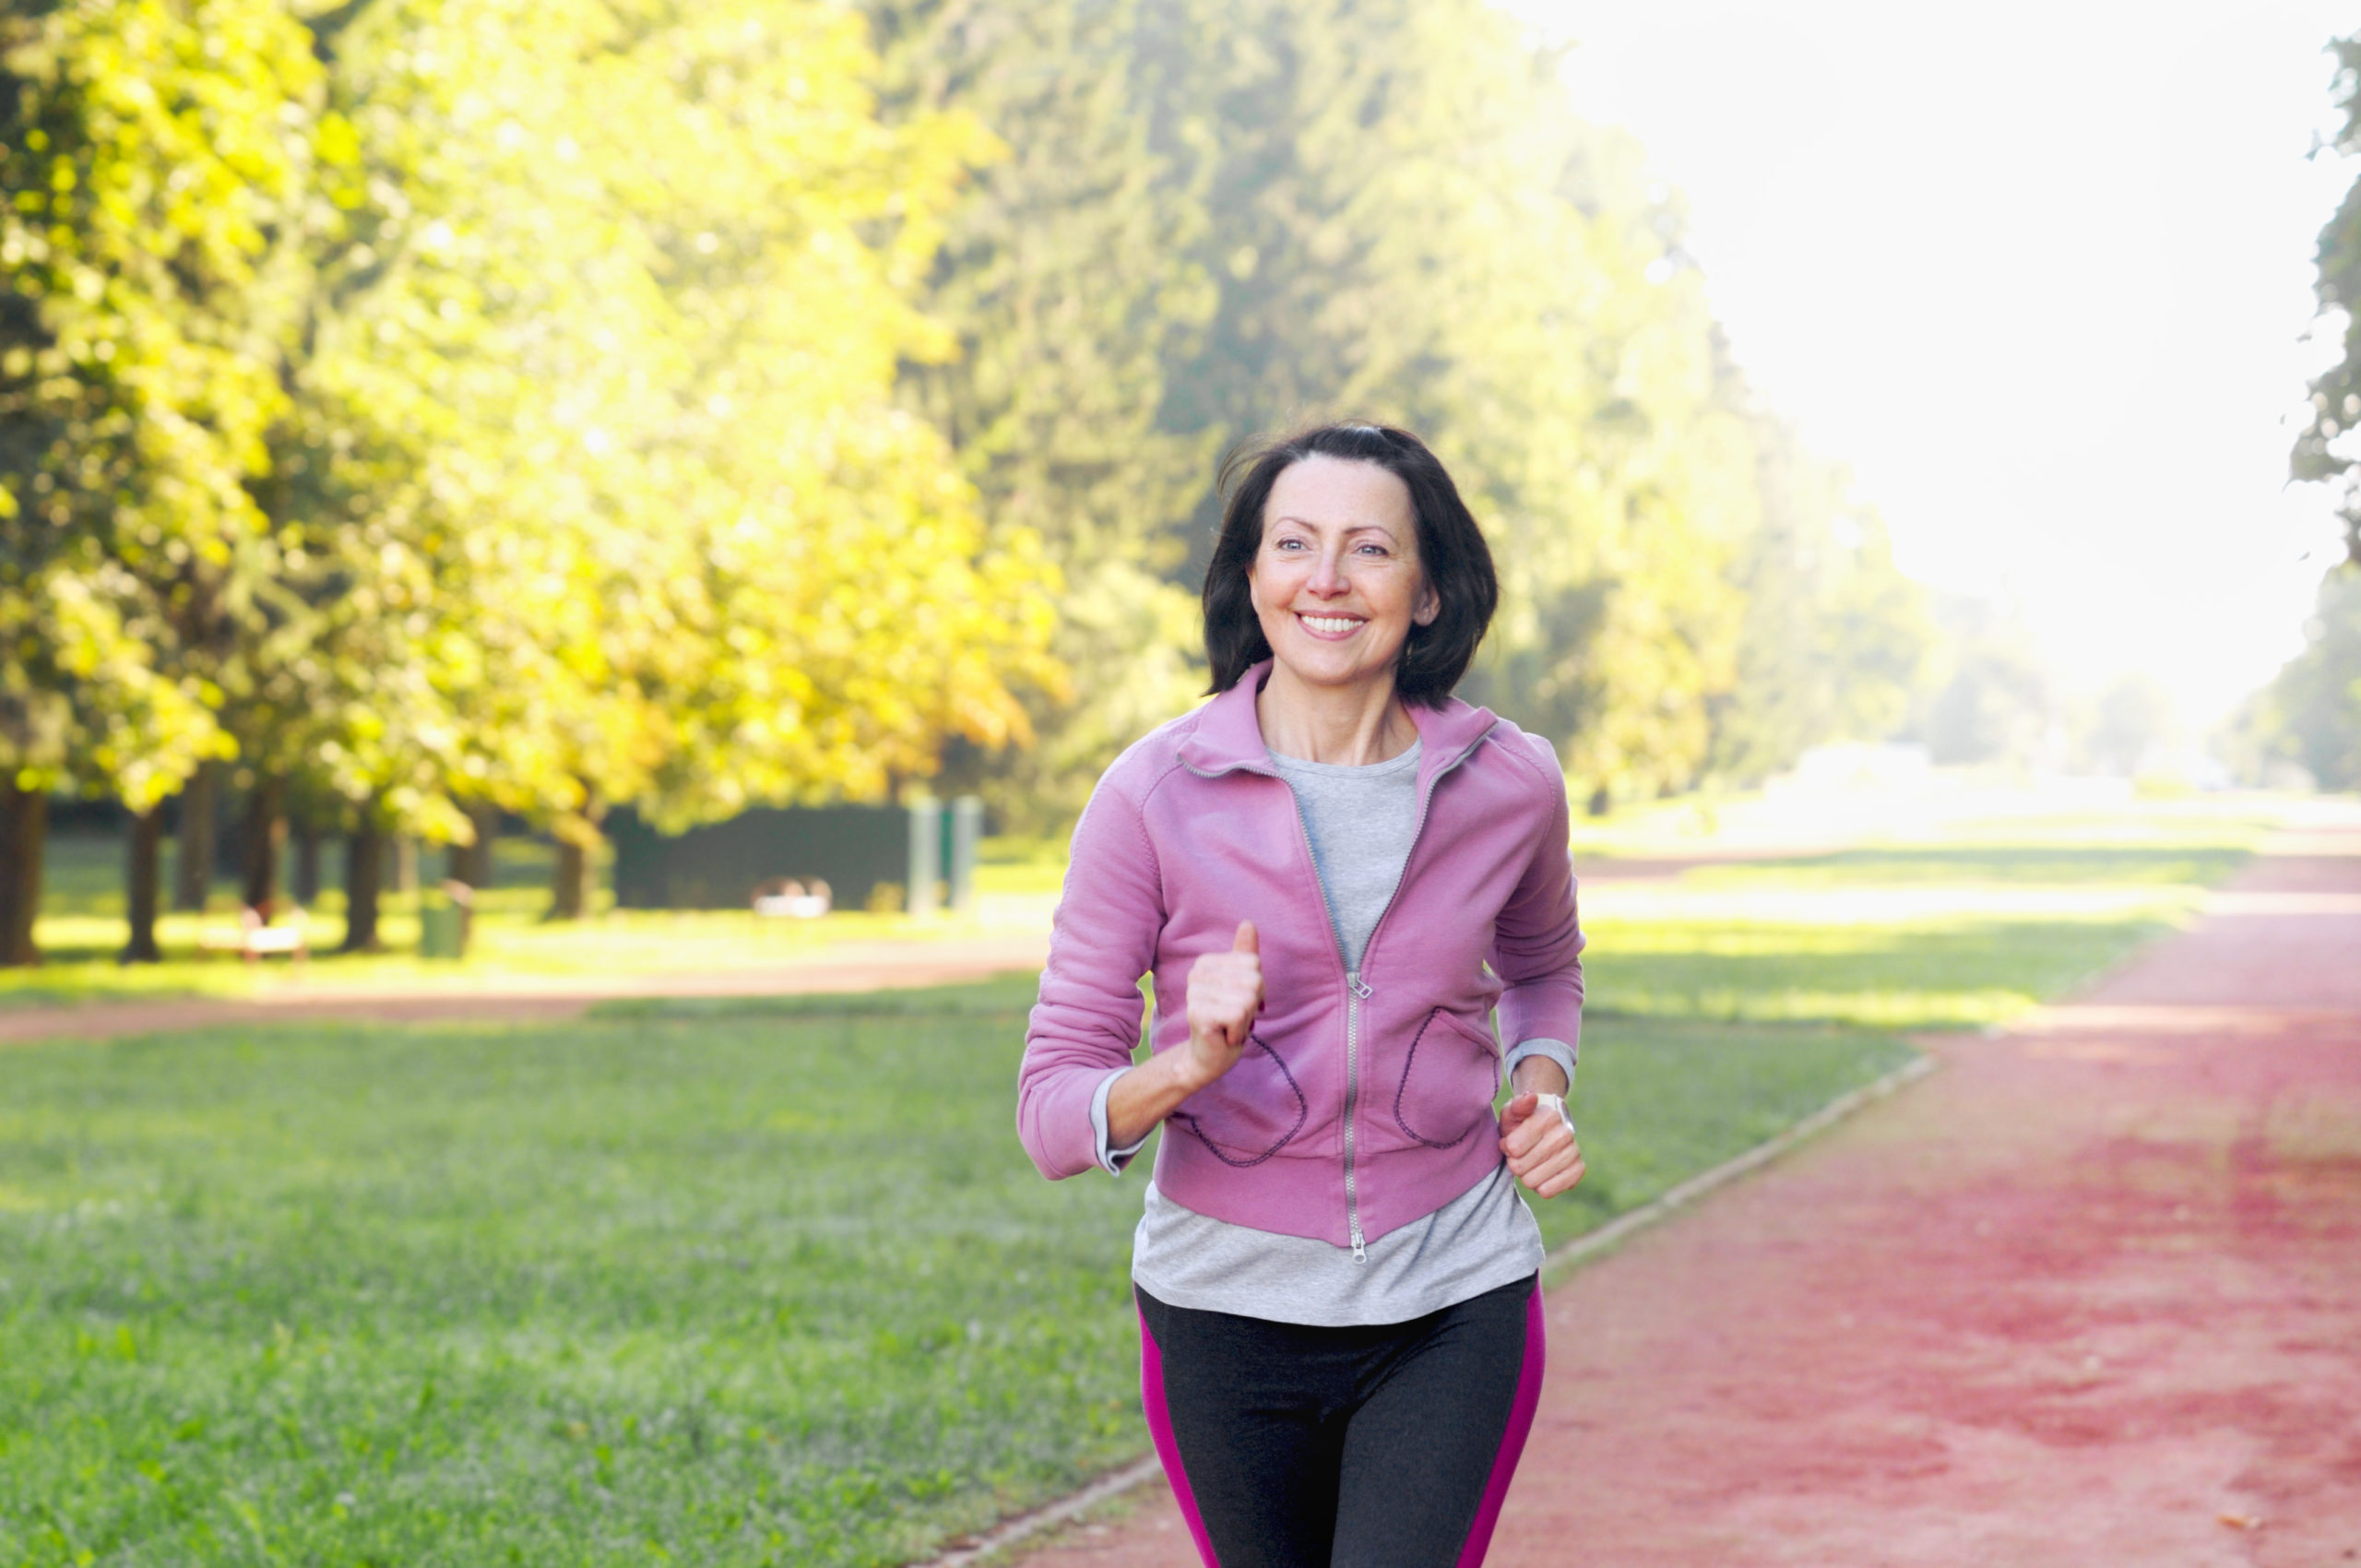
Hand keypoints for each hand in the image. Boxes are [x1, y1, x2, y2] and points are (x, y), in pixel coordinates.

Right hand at [1181, 921, 1263, 1090]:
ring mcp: (1194, 993)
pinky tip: (1225, 1036)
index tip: (1241, 1003)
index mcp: (1207, 962)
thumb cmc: (1228, 1020)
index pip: (1254, 964)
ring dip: (1245, 1021)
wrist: (1208, 1057)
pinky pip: (1239, 1014)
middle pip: (1253, 980)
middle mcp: (1196, 973)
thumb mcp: (1242, 985)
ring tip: (1229, 1027)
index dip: (1257, 989)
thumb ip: (1244, 955)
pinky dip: (1238, 1031)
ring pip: (1248, 999)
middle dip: (1252, 1006)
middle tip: (1235, 1019)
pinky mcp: (1198, 1013)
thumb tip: (1248, 923)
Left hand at [1500, 1091, 1584, 1197]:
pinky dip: (1540, 1186)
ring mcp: (1574, 1152)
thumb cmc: (1522, 1124)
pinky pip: (1548, 1191)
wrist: (1545, 1132)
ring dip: (1526, 1175)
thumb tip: (1530, 1097)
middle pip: (1519, 1167)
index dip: (1507, 1148)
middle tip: (1520, 1154)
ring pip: (1532, 1181)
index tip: (1511, 1142)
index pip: (1513, 1148)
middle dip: (1515, 1162)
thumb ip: (1517, 1105)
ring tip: (1530, 1163)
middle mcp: (1565, 1133)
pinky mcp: (1578, 1170)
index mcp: (1548, 1116)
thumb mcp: (1512, 1112)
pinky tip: (1542, 1174)